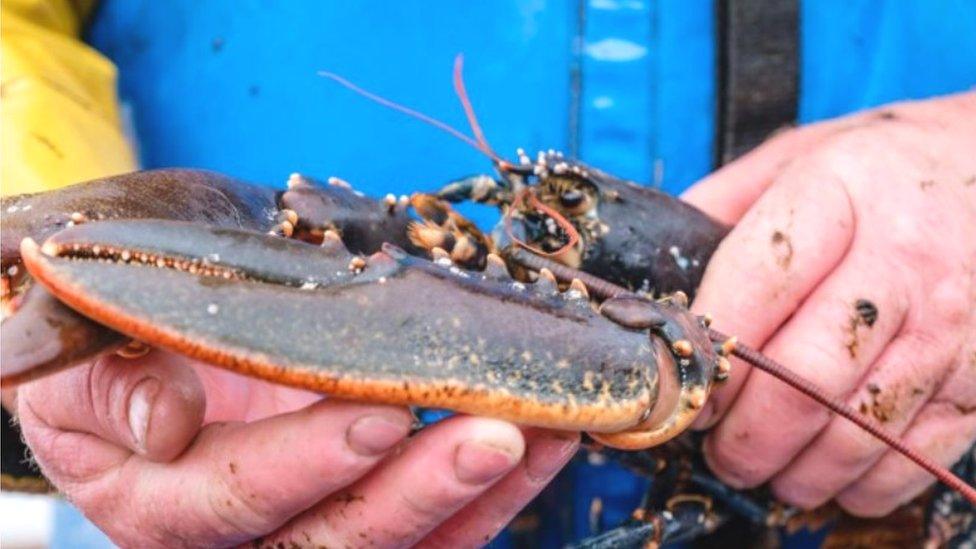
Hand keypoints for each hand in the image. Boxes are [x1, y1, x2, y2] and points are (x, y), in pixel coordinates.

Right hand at [15, 349, 578, 546]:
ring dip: (483, 492)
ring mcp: (316, 525)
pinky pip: (443, 527)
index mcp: (162, 505)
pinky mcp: (369, 511)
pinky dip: (501, 492)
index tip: (381, 416)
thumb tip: (167, 421)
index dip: (309, 461)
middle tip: (497, 434)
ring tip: (549, 432)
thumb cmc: (112, 356)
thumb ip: (112, 392)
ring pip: (407, 541)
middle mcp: (248, 535)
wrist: (154, 355)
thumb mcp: (81, 367)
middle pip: (340, 536)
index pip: (235, 497)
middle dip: (423, 488)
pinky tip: (549, 442)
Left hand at [682, 92, 975, 515]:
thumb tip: (655, 274)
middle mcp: (901, 262)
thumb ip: (722, 207)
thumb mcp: (796, 156)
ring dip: (792, 470)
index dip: (710, 345)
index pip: (757, 283)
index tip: (684, 379)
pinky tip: (826, 472)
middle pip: (805, 378)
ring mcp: (950, 327)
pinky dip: (858, 485)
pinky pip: (913, 457)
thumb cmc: (881, 169)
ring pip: (857, 432)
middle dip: (743, 435)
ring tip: (759, 466)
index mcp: (839, 196)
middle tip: (715, 448)